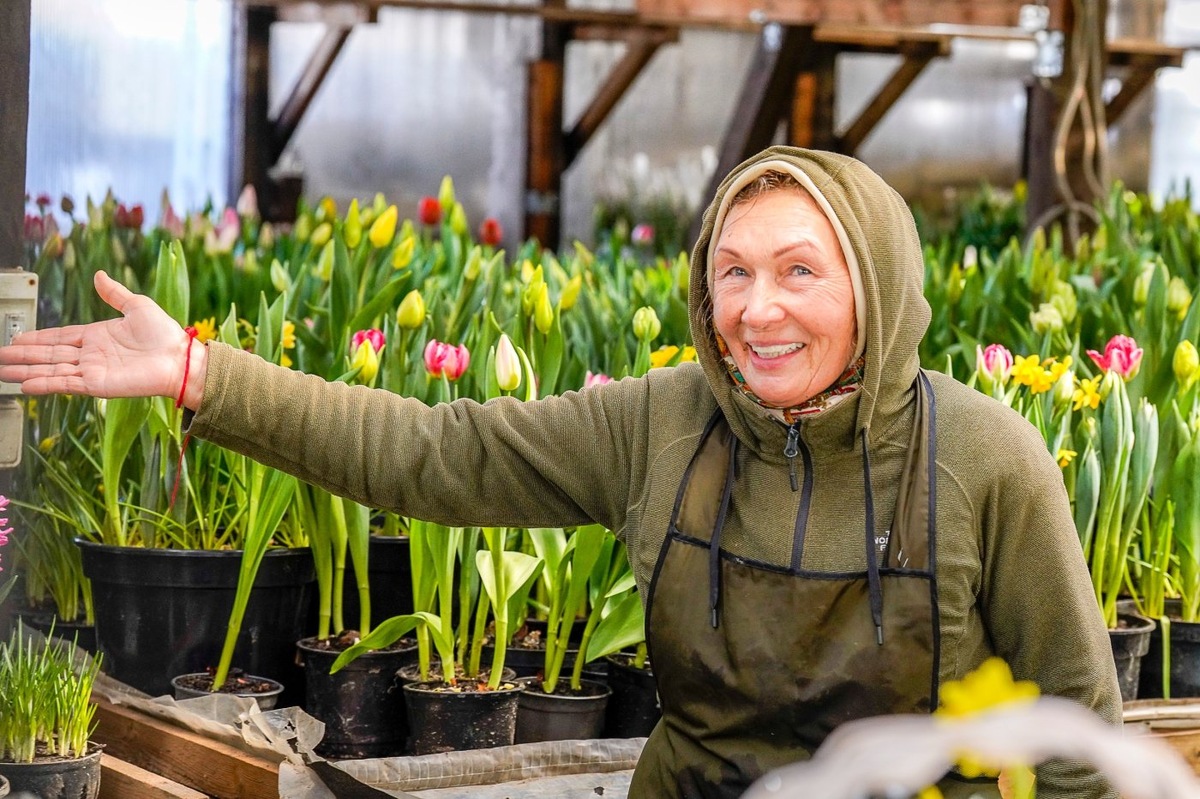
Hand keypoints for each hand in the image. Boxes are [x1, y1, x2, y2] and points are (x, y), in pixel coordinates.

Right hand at [0, 271, 204, 404]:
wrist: (180, 359)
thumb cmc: (165, 334)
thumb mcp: (137, 305)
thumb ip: (114, 293)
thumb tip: (99, 276)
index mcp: (98, 336)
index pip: (59, 337)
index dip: (37, 339)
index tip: (17, 339)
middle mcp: (91, 354)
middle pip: (48, 355)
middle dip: (22, 356)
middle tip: (1, 356)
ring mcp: (92, 370)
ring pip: (50, 370)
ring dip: (26, 371)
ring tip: (3, 372)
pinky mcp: (97, 385)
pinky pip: (65, 384)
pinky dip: (45, 385)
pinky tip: (25, 386)